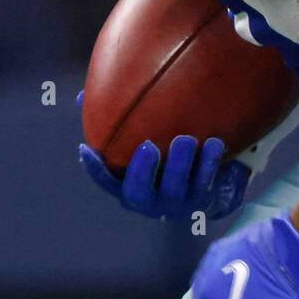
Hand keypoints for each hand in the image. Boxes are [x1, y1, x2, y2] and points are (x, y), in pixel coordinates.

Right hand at [79, 133, 250, 220]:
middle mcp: (149, 200)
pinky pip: (205, 184)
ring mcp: (176, 202)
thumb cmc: (165, 154)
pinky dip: (208, 164)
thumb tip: (84, 95)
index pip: (107, 180)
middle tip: (148, 146)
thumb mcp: (142, 138)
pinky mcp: (202, 200)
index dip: (97, 169)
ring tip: (185, 139)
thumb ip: (118, 119)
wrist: (210, 182)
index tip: (87, 149)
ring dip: (179, 165)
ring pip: (175, 190)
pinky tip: (214, 143)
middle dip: (142, 171)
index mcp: (128, 185)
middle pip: (138, 193)